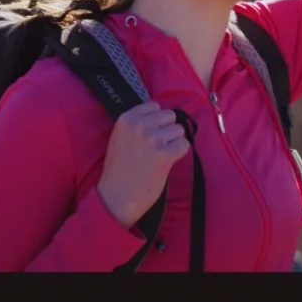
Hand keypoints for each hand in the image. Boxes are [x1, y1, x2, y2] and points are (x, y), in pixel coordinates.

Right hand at [96, 101, 189, 228]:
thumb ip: (136, 124)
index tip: (150, 134)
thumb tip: (161, 116)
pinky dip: (179, 154)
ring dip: (174, 142)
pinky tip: (167, 162)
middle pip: (170, 116)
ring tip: (160, 156)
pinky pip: (184, 145)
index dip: (157, 121)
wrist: (117, 196)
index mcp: (127, 118)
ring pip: (179, 130)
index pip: (155, 106)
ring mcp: (153, 138)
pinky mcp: (165, 154)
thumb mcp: (119, 137)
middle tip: (157, 147)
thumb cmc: (119, 169)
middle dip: (167, 130)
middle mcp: (140, 125)